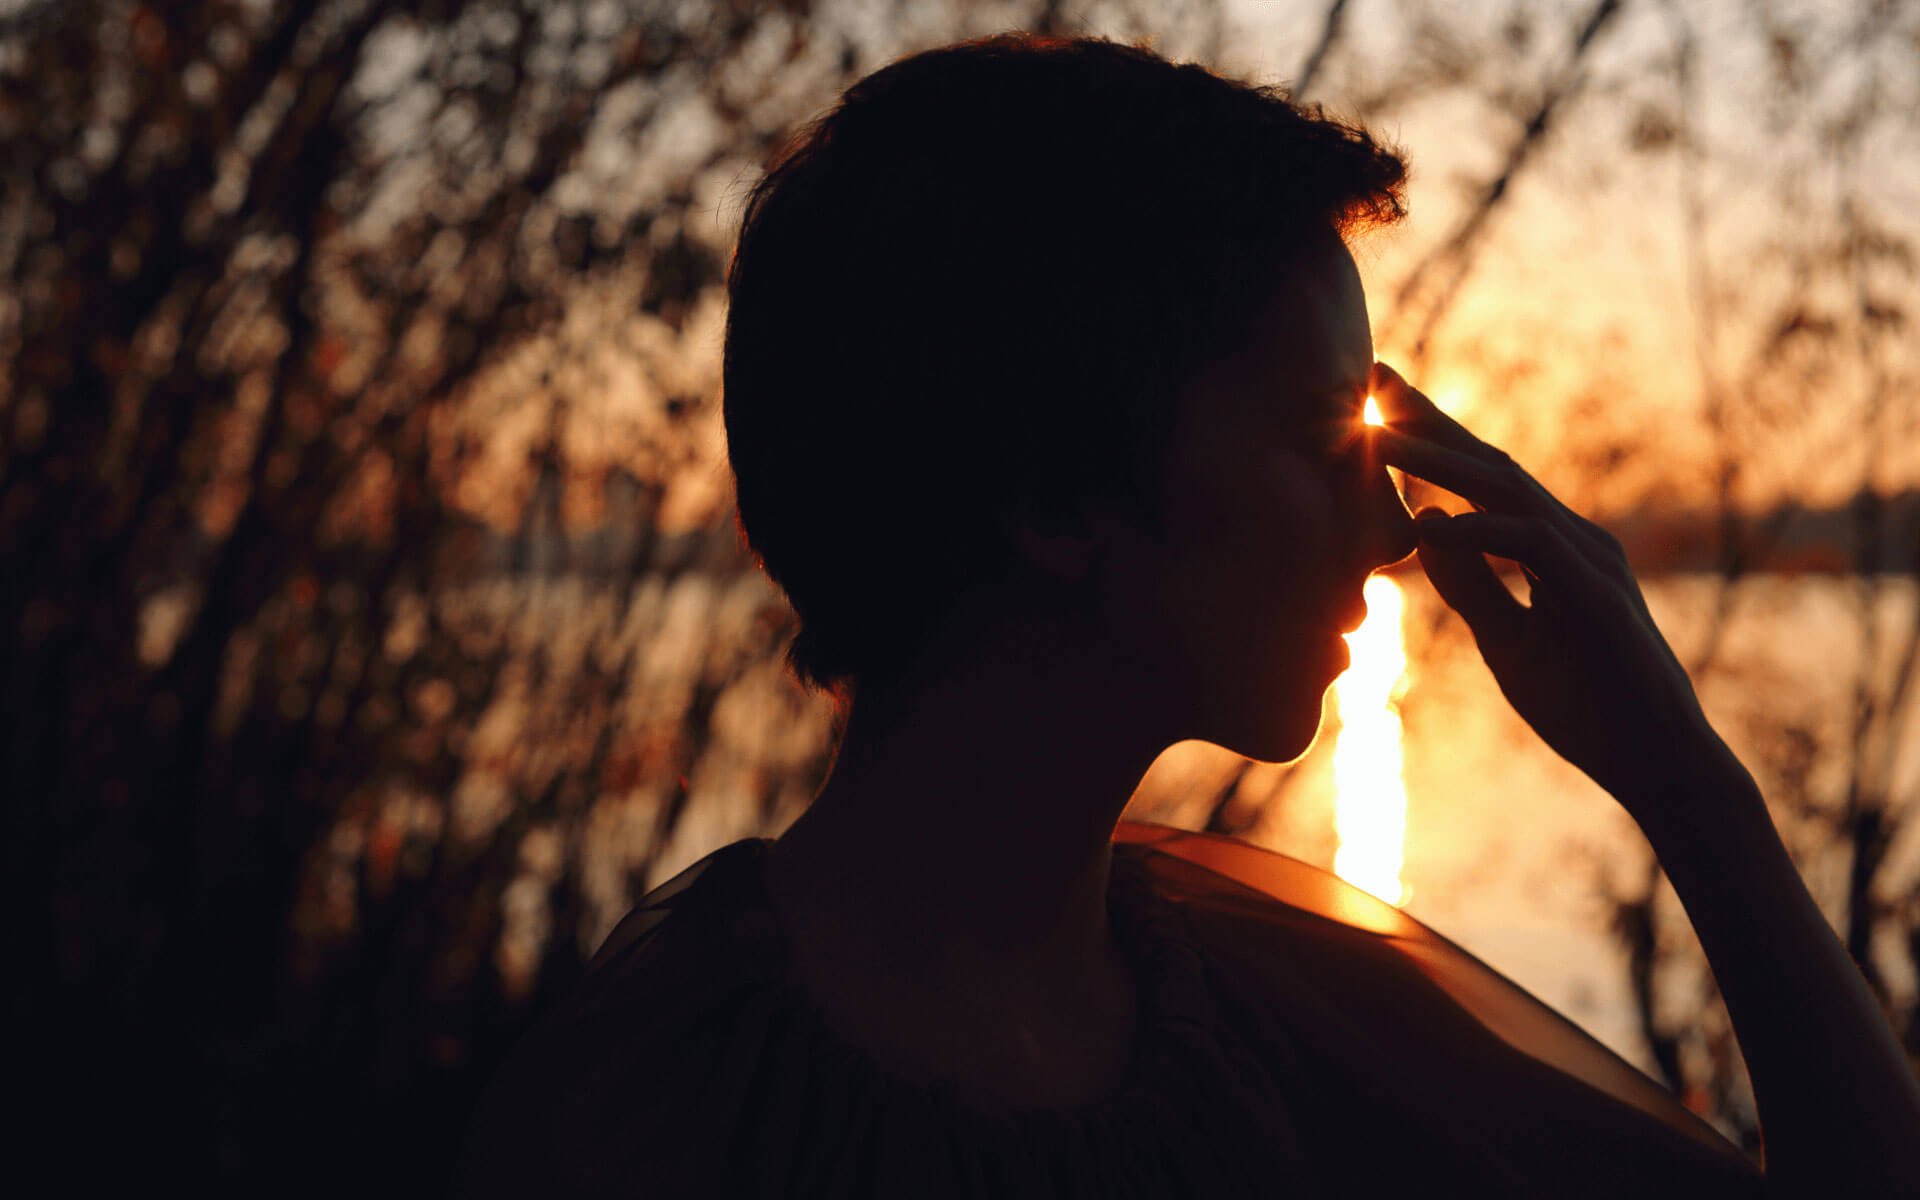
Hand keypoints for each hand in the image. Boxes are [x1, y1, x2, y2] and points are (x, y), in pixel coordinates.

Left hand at [1366, 362, 1723, 812]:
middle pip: (1492, 466)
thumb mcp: (1507, 640)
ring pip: (1509, 493)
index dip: (1429, 440)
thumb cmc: (1585, 705)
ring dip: (1442, 461)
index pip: (1482, 481)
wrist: (1654, 763)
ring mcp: (1592, 563)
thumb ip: (1470, 584)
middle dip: (1431, 422)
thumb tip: (1424, 527)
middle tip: (1372, 377)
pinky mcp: (1598, 599)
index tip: (1374, 405)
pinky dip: (1479, 533)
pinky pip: (1532, 550)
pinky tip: (1430, 523)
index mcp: (1551, 548)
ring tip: (1380, 435)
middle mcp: (1574, 540)